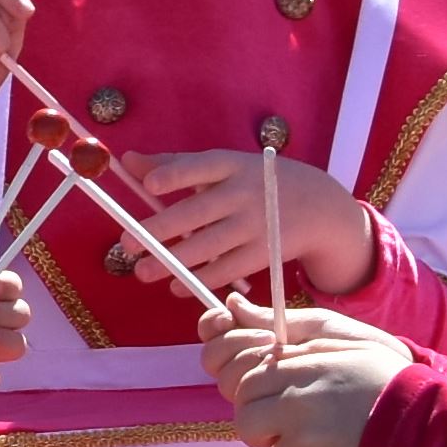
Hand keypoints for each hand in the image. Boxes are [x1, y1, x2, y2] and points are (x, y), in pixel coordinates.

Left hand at [130, 145, 372, 300]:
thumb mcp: (224, 166)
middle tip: (126, 245)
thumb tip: (127, 160)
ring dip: (173, 261)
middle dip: (160, 229)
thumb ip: (175, 164)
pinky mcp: (265, 252)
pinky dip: (201, 279)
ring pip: (209, 245)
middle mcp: (245, 192)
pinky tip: (177, 286)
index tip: (149, 185)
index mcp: (232, 165)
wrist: (320, 206)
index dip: (176, 175)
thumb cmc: (256, 180)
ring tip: (142, 272)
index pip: (201, 167)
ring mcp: (257, 224)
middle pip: (198, 212)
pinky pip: (228, 268)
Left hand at [206, 306, 408, 446]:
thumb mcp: (337, 336)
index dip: (253, 392)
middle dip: (267, 425)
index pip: (240, 380)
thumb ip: (282, 324)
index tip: (277, 395)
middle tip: (304, 420)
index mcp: (294, 366)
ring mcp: (304, 441)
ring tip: (334, 437)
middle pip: (246, 421)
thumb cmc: (382, 375)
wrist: (429, 420)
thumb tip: (232, 305)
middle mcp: (293, 402)